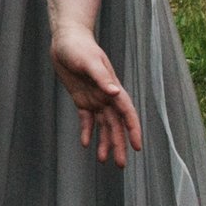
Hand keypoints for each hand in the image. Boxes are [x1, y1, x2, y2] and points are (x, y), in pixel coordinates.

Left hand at [49, 22, 142, 168]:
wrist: (66, 39)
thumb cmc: (79, 48)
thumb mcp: (89, 62)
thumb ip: (102, 78)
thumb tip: (115, 92)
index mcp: (112, 88)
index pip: (126, 113)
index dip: (133, 130)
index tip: (138, 147)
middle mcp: (106, 96)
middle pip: (116, 125)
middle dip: (119, 144)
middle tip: (121, 165)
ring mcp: (95, 98)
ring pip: (103, 125)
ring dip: (104, 142)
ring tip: (104, 160)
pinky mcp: (81, 99)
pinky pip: (86, 119)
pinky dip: (87, 131)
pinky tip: (86, 144)